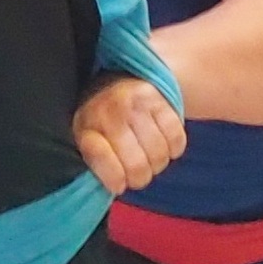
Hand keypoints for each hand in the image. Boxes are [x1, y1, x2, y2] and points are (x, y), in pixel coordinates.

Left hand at [73, 75, 185, 194]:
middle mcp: (112, 112)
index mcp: (88, 125)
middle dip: (140, 179)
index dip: (115, 180)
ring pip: (159, 154)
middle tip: (137, 175)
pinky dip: (174, 150)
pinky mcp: (161, 101)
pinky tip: (165, 147)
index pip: (103, 160)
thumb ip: (96, 162)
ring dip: (158, 165)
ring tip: (150, 159)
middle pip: (137, 165)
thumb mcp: (86, 136)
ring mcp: (139, 104)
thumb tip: (117, 187)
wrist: (121, 75)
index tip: (119, 185)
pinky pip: (177, 138)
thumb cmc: (101, 117)